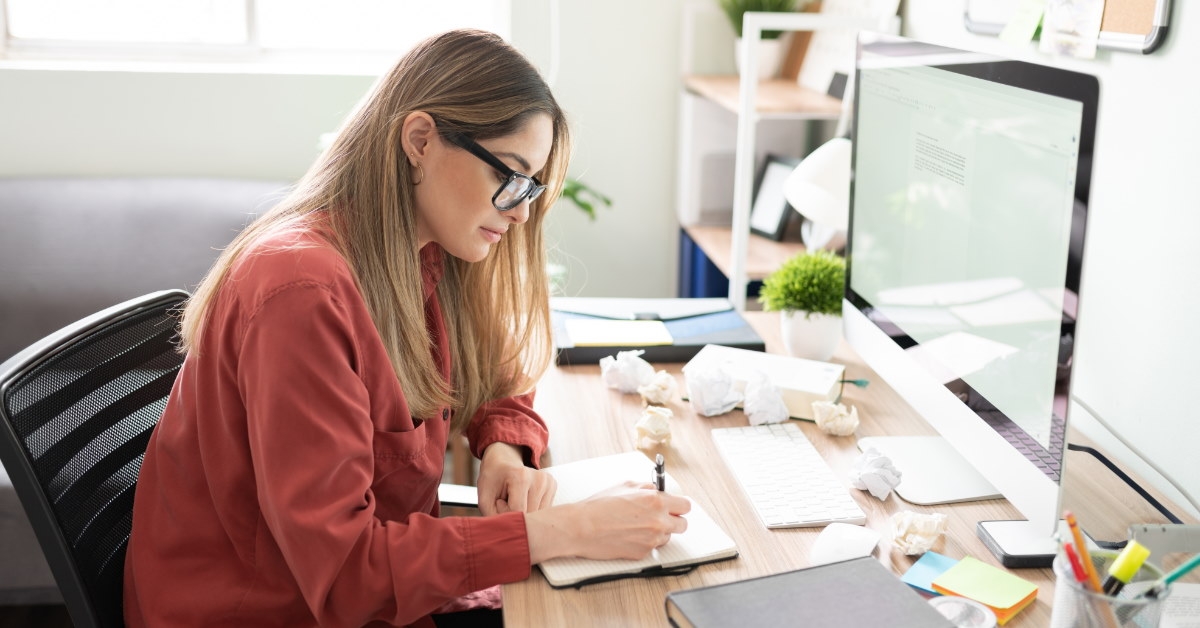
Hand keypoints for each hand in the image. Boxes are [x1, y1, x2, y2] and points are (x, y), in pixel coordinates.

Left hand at [476, 442, 555, 515]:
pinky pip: (544, 511)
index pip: (518, 512)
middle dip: (516, 515)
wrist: (503, 461)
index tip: (499, 502)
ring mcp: (548, 482)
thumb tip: (510, 536)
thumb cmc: (492, 480)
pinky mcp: (553, 485)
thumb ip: (495, 518)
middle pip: (530, 515)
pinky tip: (525, 500)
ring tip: (516, 500)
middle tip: (507, 501)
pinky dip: (533, 510)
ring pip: (539, 516)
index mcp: (521, 477)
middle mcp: (539, 478)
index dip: (505, 513)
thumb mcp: (484, 499)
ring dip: (525, 514)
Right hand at [524, 482, 690, 563]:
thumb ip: (647, 488)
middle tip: (661, 517)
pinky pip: (653, 547)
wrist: (582, 527)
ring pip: (668, 537)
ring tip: (639, 526)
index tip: (675, 507)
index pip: (685, 506)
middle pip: (683, 525)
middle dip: (674, 520)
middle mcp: (658, 521)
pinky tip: (630, 535)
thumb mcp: (625, 486)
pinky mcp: (643, 553)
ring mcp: (652, 540)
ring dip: (659, 532)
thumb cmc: (599, 506)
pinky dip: (645, 542)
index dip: (679, 506)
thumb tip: (657, 490)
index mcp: (656, 501)